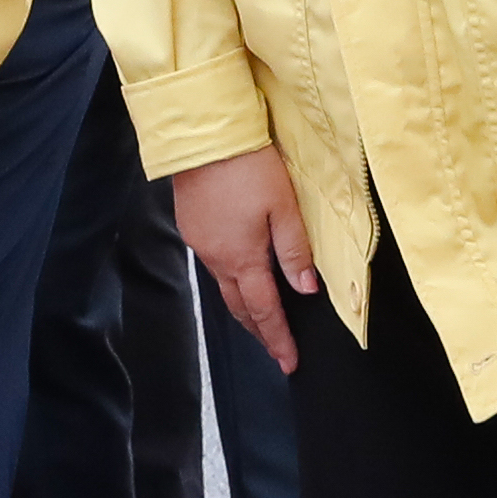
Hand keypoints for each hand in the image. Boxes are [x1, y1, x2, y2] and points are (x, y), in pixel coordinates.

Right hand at [172, 146, 320, 373]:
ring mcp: (199, 243)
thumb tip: (306, 291)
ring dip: (242, 306)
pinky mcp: (190, 226)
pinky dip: (229, 279)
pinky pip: (212, 264)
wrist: (204, 135)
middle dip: (258, 331)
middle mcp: (216, 258)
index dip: (278, 338)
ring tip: (259, 319)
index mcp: (242, 258)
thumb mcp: (283, 207)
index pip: (264, 310)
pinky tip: (237, 274)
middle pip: (239, 307)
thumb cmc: (249, 167)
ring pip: (223, 287)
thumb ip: (295, 251)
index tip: (289, 362)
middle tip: (275, 349)